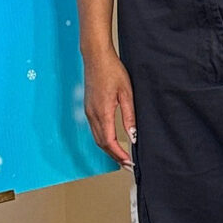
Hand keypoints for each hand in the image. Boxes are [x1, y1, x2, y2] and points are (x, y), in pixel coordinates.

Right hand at [82, 47, 136, 165]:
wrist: (96, 57)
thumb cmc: (112, 71)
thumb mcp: (126, 93)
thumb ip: (130, 116)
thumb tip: (133, 136)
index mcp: (102, 112)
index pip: (109, 142)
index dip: (119, 155)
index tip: (129, 163)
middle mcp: (92, 115)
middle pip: (102, 144)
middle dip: (115, 156)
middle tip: (128, 165)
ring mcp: (88, 112)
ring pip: (97, 138)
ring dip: (109, 149)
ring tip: (122, 157)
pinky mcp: (88, 108)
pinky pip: (95, 130)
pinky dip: (104, 140)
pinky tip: (112, 141)